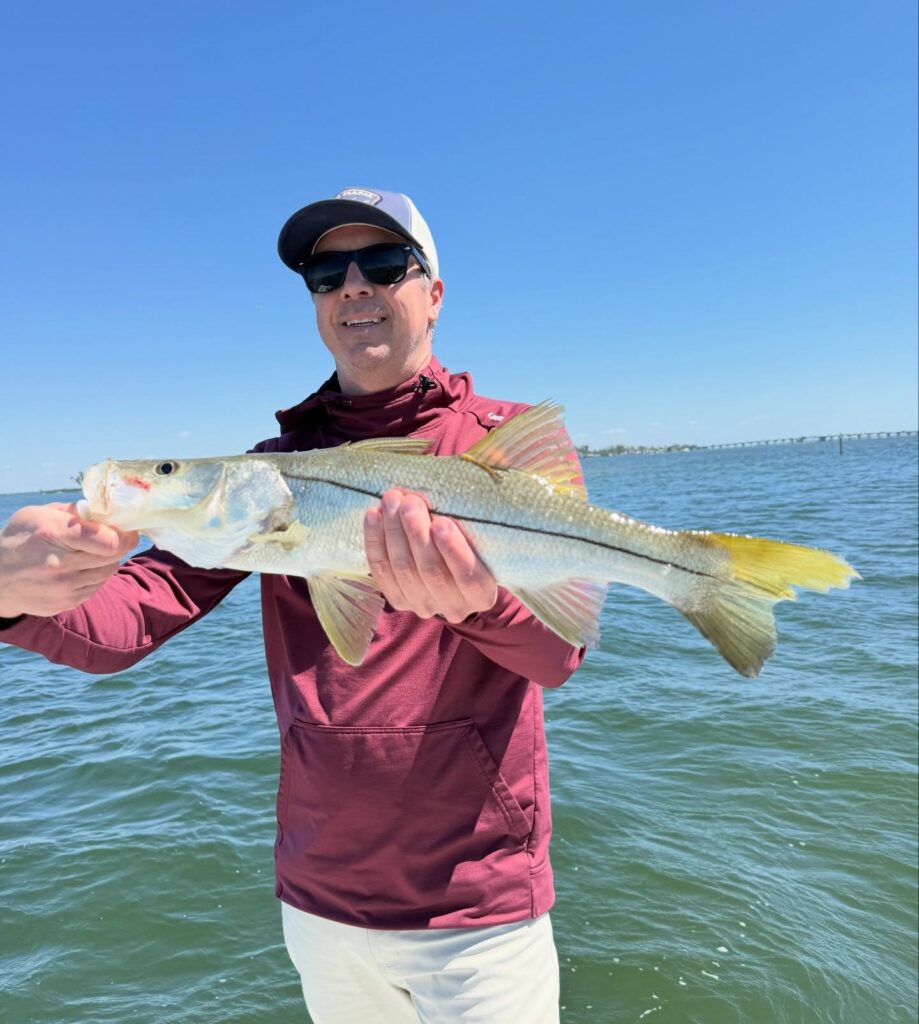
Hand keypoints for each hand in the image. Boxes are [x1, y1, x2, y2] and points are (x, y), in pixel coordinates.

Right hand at [0, 503, 138, 617]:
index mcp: (53, 535)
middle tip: (114, 536)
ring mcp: (63, 588)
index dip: (122, 534)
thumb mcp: (38, 513)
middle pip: (114, 556)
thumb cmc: (19, 538)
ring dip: (107, 560)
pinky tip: (81, 567)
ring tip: (92, 551)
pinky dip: (96, 575)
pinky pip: (97, 586)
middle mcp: (59, 565)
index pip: (109, 541)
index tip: (124, 528)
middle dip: (119, 544)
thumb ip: (73, 511)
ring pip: (109, 571)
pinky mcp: (66, 603)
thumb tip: (103, 511)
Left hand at [363, 489, 497, 622]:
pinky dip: (375, 541)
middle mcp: (454, 607)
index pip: (468, 578)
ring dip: (394, 531)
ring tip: (391, 500)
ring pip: (403, 568)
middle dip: (417, 532)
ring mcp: (423, 605)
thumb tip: (432, 501)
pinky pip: (381, 570)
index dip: (453, 551)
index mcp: (481, 595)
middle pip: (431, 570)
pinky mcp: (398, 600)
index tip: (441, 523)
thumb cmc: (470, 547)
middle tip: (410, 502)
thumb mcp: (476, 541)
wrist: (452, 572)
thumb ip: (463, 529)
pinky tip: (373, 515)